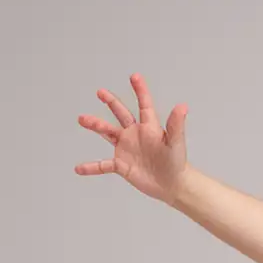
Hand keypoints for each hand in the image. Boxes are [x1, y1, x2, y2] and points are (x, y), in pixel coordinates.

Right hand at [74, 73, 189, 203]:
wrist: (172, 185)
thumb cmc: (176, 163)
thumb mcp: (176, 143)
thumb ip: (176, 125)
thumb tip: (182, 106)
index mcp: (149, 128)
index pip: (144, 105)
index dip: (140, 91)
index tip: (134, 76)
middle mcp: (135, 134)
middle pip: (121, 114)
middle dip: (111, 102)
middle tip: (100, 92)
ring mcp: (126, 148)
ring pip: (107, 133)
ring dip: (96, 125)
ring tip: (83, 119)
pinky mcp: (121, 165)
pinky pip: (103, 165)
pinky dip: (92, 167)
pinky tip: (79, 168)